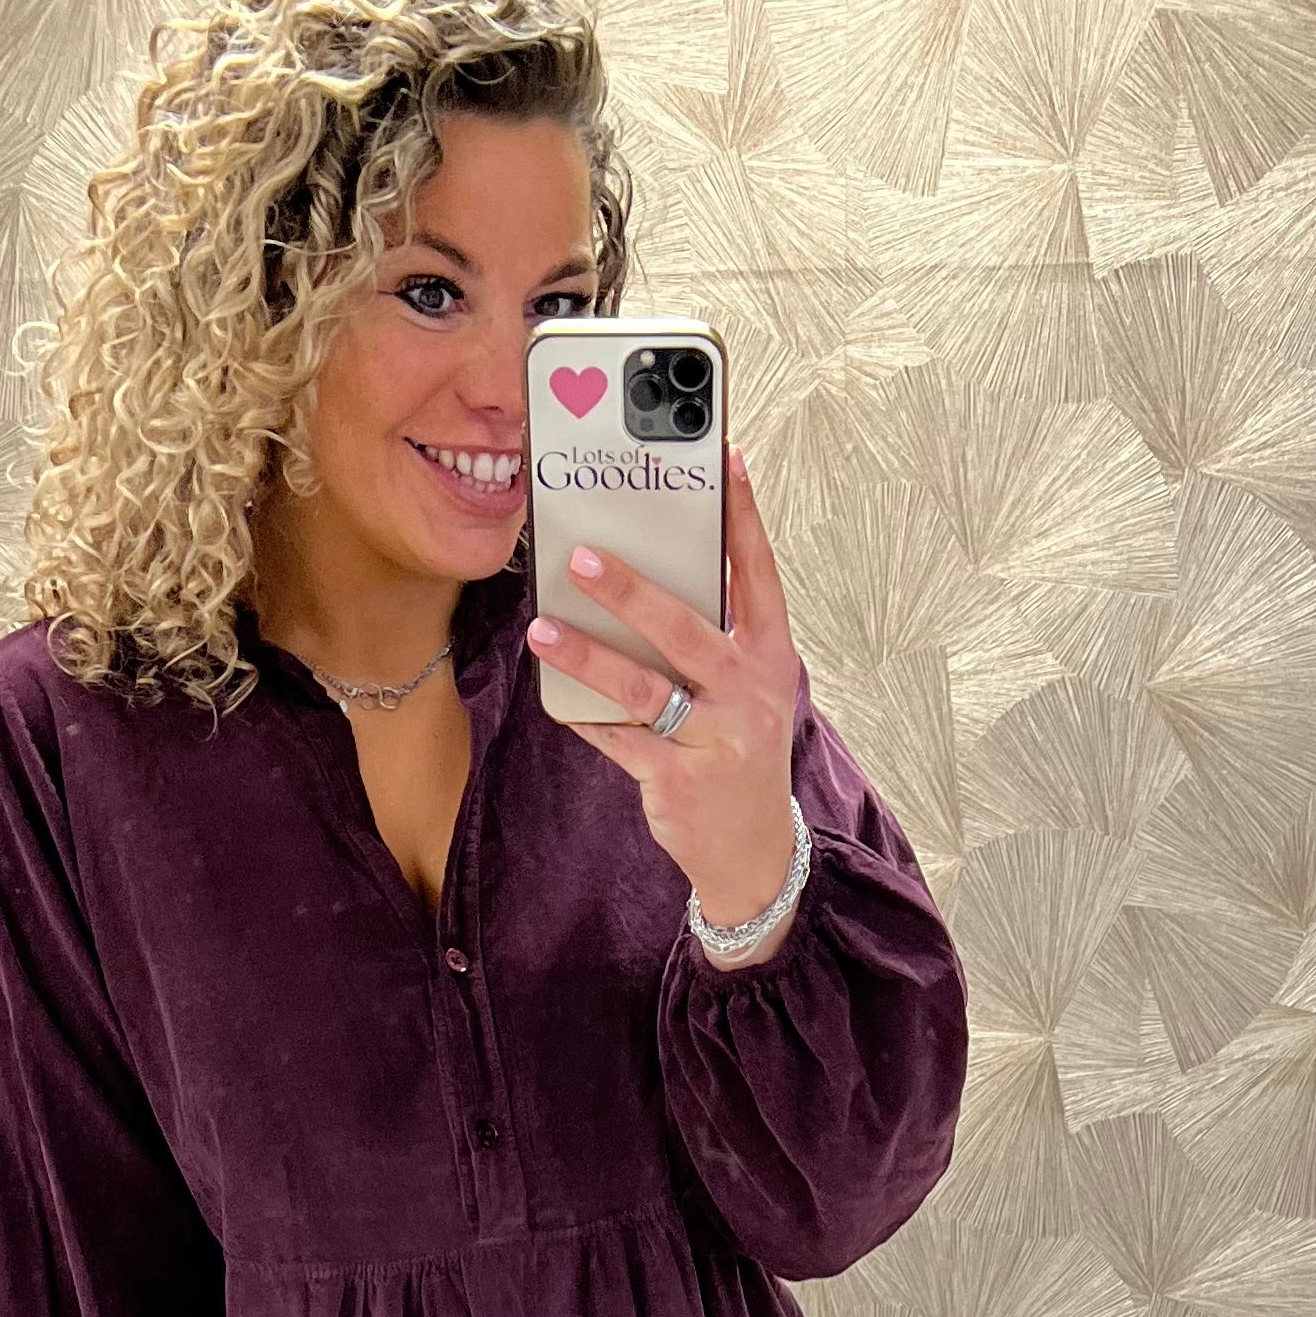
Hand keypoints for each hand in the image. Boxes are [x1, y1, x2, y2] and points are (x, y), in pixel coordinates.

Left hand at [524, 444, 801, 957]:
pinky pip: (620, 739)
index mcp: (772, 660)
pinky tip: (556, 694)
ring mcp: (718, 740)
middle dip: (632, 591)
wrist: (754, 853)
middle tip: (583, 557)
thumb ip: (714, 642)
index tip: (727, 463)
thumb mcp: (747, 694)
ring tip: (543, 628)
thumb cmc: (738, 754)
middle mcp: (751, 695)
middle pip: (686, 629)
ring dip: (588, 654)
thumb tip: (647, 583)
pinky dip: (585, 715)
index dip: (744, 520)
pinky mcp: (679, 781)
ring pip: (644, 687)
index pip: (760, 578)